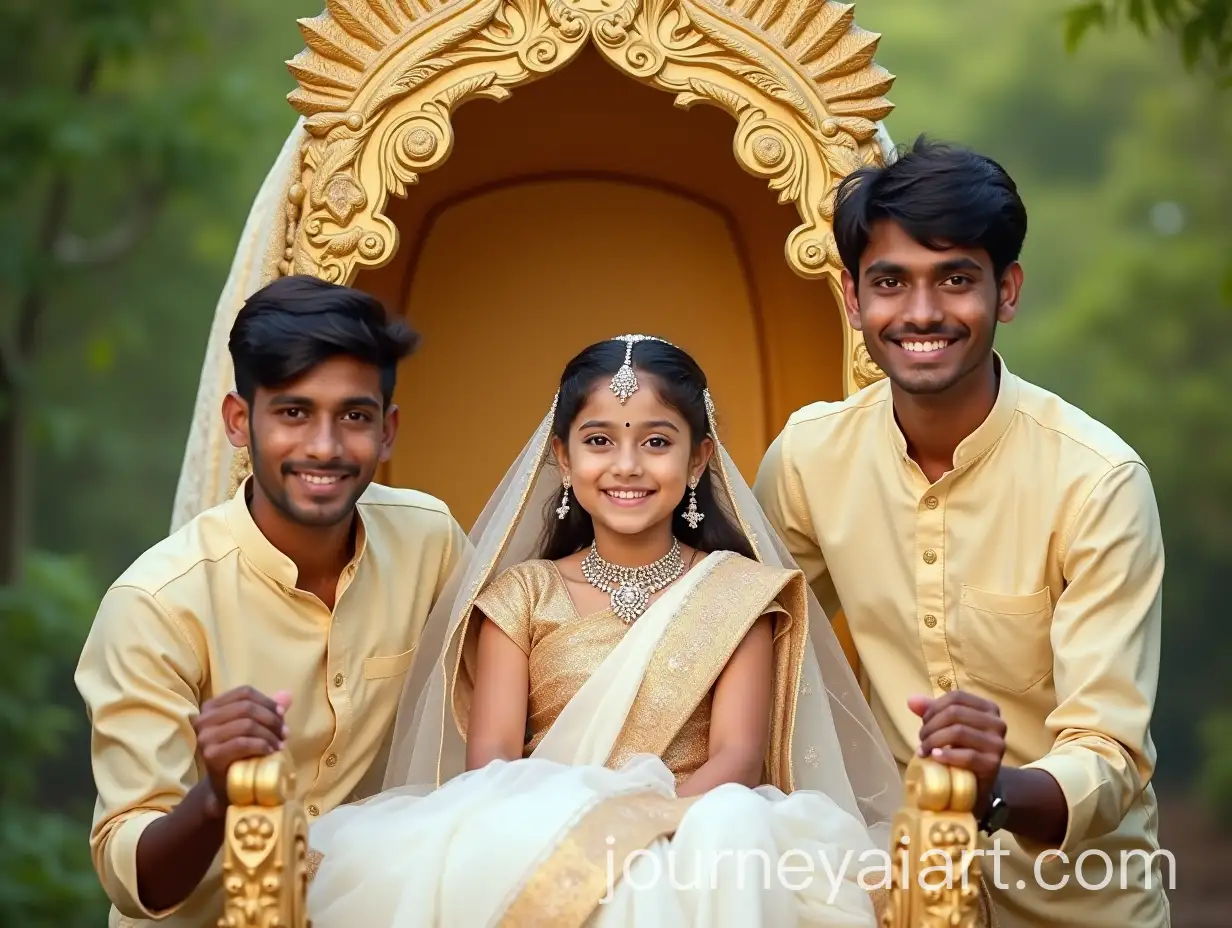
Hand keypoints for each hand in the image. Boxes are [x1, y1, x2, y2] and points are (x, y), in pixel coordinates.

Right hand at [192, 686, 290, 815]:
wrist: (225, 786)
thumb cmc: (241, 753)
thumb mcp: (255, 728)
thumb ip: (267, 711)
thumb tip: (287, 695)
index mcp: (211, 707)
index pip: (244, 693)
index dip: (267, 701)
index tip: (282, 714)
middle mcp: (203, 719)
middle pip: (246, 707)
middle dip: (271, 719)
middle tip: (285, 732)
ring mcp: (205, 737)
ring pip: (246, 724)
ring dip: (269, 734)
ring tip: (280, 744)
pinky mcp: (211, 755)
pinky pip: (242, 743)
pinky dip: (261, 745)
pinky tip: (270, 752)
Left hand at [909, 690, 1005, 813]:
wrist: (977, 785)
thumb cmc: (961, 750)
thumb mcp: (947, 727)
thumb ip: (931, 711)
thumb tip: (911, 700)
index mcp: (988, 708)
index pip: (957, 697)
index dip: (934, 708)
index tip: (923, 722)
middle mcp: (997, 723)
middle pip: (955, 713)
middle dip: (931, 725)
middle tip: (921, 739)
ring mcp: (997, 744)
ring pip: (958, 732)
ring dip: (934, 740)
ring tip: (924, 750)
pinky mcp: (993, 764)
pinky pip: (967, 755)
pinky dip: (947, 755)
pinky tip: (935, 758)